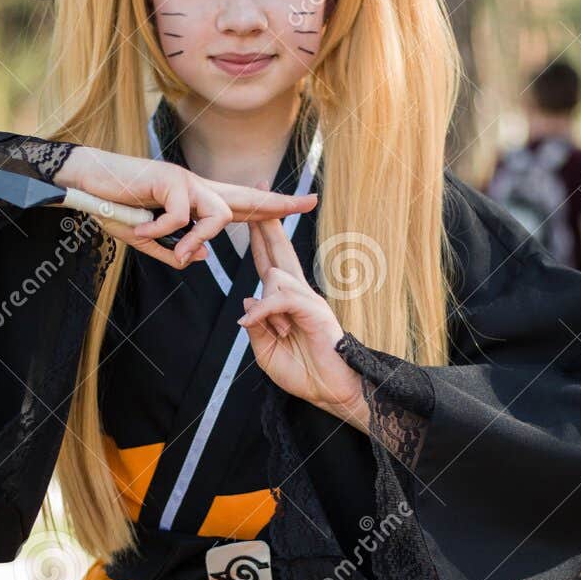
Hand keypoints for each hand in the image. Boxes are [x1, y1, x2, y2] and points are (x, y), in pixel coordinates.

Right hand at [55, 145, 316, 270]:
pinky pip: (180, 217)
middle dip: (280, 203)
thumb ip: (172, 250)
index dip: (270, 206)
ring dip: (197, 241)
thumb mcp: (146, 239)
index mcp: (195, 200)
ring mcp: (185, 181)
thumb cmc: (114, 206)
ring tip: (175, 252)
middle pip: (246, 196)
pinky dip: (161, 232)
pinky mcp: (170, 180)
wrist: (87, 182)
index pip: (240, 204)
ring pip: (217, 215)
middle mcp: (196, 187)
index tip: (300, 205)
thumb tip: (198, 259)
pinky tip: (139, 230)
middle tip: (311, 202)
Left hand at [237, 217, 368, 424]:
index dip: (260, 235)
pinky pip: (281, 299)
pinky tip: (253, 323)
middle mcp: (299, 293)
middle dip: (265, 220)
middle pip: (278, 249)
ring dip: (266, 306)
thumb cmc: (302, 372)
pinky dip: (264, 310)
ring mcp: (309, 300)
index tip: (251, 210)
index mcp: (287, 300)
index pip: (269, 260)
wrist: (331, 392)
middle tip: (255, 187)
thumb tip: (250, 297)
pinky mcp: (315, 311)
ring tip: (280, 335)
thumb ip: (257, 324)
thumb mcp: (265, 350)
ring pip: (275, 277)